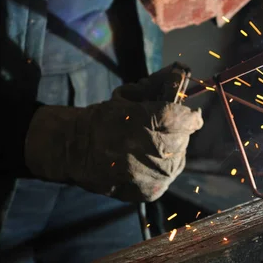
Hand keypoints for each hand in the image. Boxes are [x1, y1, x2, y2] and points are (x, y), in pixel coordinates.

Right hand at [24, 75, 202, 201]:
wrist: (75, 150)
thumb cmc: (103, 119)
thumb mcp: (129, 96)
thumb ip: (158, 86)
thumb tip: (181, 70)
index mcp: (148, 122)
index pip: (186, 117)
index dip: (187, 113)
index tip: (188, 113)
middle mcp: (154, 151)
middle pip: (184, 138)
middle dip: (176, 131)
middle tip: (157, 128)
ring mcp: (153, 175)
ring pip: (179, 157)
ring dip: (170, 149)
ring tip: (149, 144)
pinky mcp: (151, 192)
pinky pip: (168, 175)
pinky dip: (161, 167)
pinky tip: (146, 160)